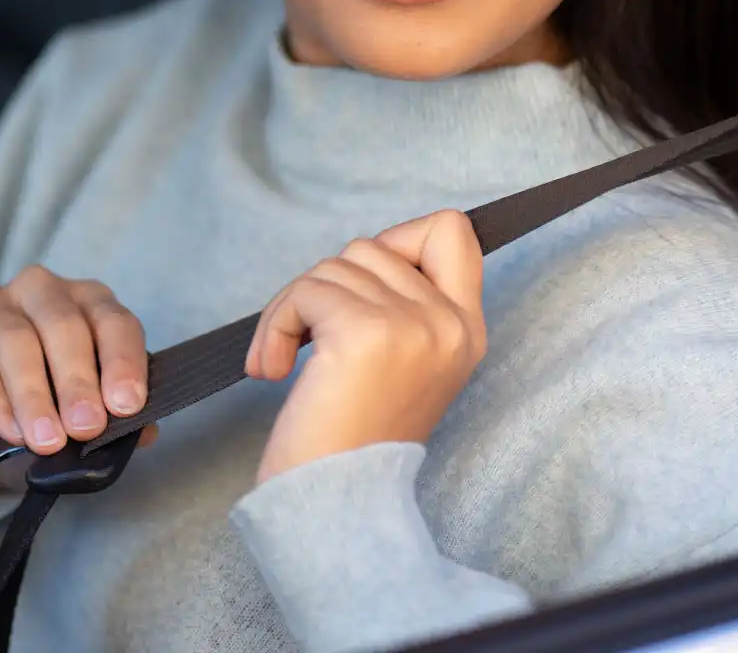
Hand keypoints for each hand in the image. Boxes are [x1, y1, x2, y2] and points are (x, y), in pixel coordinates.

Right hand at [0, 267, 157, 498]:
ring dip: (36, 394)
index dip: (123, 361)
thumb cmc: (28, 408)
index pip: (113, 321)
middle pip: (65, 324)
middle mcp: (40, 291)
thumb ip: (105, 421)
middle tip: (88, 427)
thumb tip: (143, 433)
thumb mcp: (71, 417)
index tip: (128, 405)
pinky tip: (11, 432)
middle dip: (79, 380)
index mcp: (84, 302)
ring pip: (17, 339)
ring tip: (48, 441)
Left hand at [246, 209, 485, 485]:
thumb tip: (366, 254)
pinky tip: (272, 370)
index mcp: (466, 330)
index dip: (398, 241)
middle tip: (307, 339)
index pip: (451, 230)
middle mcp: (449, 324)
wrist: (335, 506)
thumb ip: (404, 304)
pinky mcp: (366, 333)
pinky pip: (305, 292)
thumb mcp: (405, 364)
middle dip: (324, 286)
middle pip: (371, 246)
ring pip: (331, 267)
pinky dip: (275, 326)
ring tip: (285, 361)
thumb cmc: (351, 436)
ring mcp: (412, 326)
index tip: (363, 292)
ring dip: (292, 310)